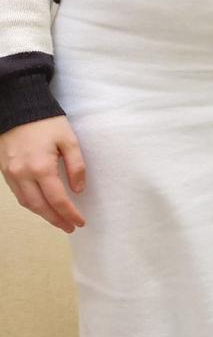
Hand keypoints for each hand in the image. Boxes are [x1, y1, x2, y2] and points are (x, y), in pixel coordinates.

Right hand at [0, 116, 86, 232]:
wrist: (19, 109)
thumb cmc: (47, 122)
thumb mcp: (69, 140)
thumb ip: (76, 166)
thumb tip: (78, 190)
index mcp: (41, 167)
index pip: (57, 199)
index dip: (69, 213)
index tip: (80, 222)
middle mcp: (22, 174)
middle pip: (40, 206)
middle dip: (56, 220)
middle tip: (70, 227)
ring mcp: (11, 173)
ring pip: (26, 203)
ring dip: (43, 215)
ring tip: (59, 220)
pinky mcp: (4, 170)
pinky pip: (18, 194)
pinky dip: (31, 204)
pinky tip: (42, 206)